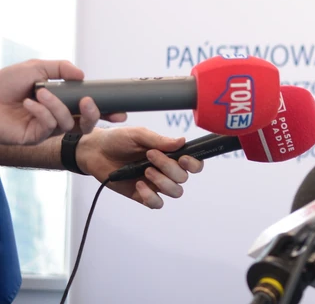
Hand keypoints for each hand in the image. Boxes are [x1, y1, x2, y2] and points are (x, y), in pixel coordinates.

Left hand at [0, 59, 126, 145]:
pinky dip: (42, 112)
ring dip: (57, 107)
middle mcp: (57, 116)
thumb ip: (61, 68)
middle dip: (93, 114)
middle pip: (87, 124)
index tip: (121, 111)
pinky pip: (50, 127)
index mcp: (62, 102)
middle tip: (88, 102)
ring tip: (41, 93)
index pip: (88, 109)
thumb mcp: (37, 68)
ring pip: (70, 124)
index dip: (107, 111)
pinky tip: (30, 102)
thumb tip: (82, 75)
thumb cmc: (5, 83)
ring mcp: (47, 129)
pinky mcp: (36, 137)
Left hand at [76, 127, 203, 208]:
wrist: (95, 151)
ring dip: (162, 182)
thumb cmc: (118, 139)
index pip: (194, 163)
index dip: (194, 164)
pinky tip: (138, 185)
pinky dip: (150, 196)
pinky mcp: (142, 195)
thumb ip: (160, 140)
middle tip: (149, 156)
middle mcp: (166, 170)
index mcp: (170, 154)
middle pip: (184, 178)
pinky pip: (157, 203)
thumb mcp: (138, 135)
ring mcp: (155, 183)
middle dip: (169, 168)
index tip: (183, 158)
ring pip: (175, 192)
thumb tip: (182, 141)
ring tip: (144, 171)